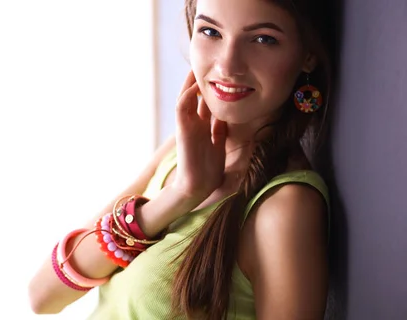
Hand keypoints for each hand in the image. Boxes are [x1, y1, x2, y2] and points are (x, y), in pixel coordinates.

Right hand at [171, 70, 227, 204]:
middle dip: (198, 79)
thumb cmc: (208, 168)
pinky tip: (195, 85)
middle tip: (205, 61)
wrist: (198, 185)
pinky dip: (187, 95)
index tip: (217, 72)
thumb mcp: (218, 142)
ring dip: (189, 82)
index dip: (209, 85)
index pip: (204, 99)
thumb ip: (218, 128)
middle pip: (193, 94)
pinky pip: (181, 107)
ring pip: (185, 97)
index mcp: (202, 124)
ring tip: (197, 67)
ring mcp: (186, 124)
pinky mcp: (182, 129)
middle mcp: (193, 121)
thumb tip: (224, 114)